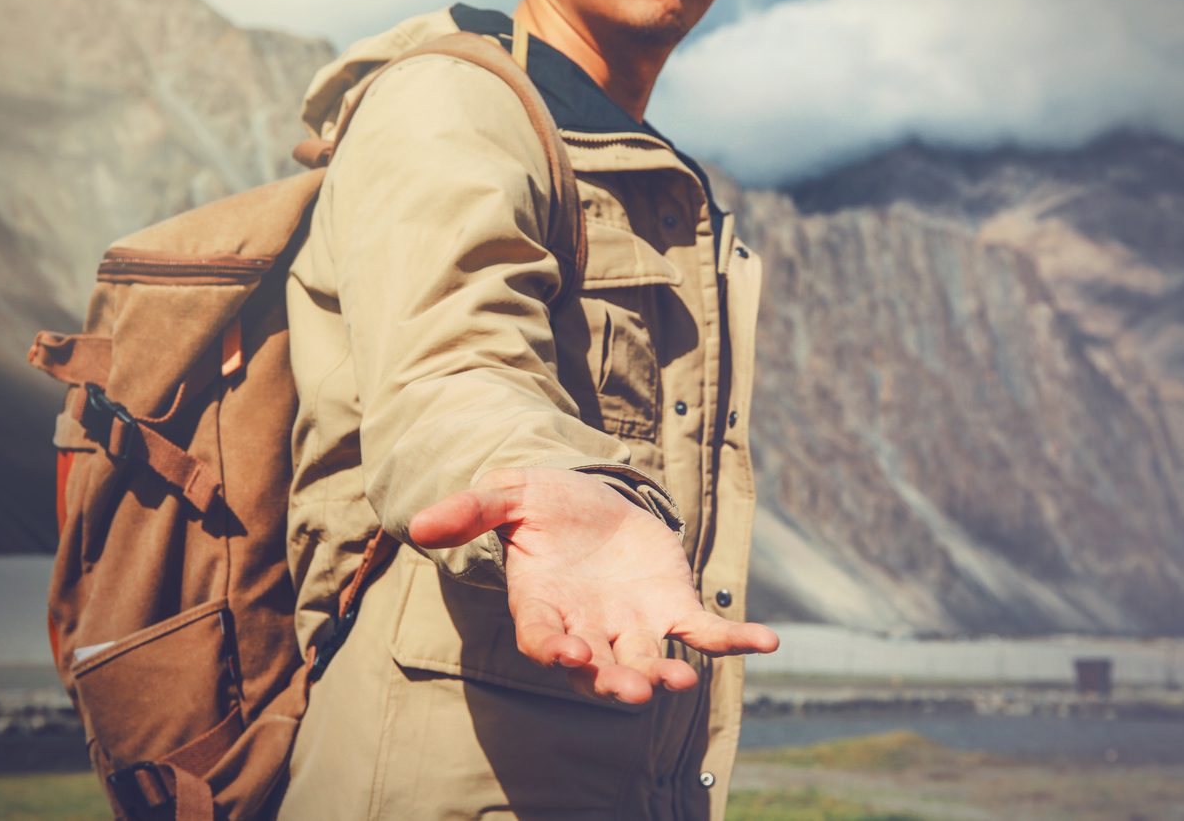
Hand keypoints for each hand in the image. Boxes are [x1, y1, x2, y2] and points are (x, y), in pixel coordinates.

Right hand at [409, 467, 778, 703]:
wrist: (591, 496)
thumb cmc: (541, 502)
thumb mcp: (506, 494)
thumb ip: (469, 510)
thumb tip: (418, 524)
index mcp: (542, 605)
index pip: (542, 639)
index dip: (554, 650)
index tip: (569, 653)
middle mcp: (587, 626)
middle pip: (599, 666)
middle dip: (614, 680)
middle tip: (633, 689)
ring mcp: (632, 623)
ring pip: (648, 660)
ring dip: (665, 673)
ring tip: (680, 680)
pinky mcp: (672, 607)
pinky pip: (705, 631)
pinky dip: (733, 639)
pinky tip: (765, 640)